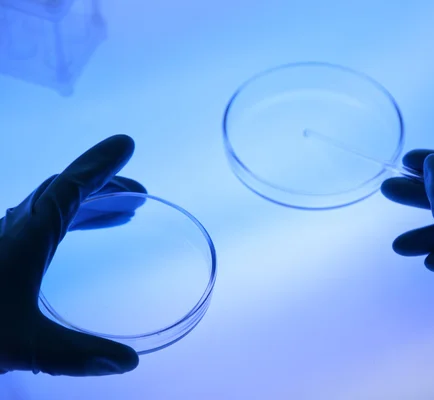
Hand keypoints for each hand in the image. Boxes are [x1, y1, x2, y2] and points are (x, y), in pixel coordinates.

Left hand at [0, 135, 144, 376]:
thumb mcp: (23, 346)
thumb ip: (77, 354)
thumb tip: (128, 362)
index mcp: (26, 237)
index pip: (70, 187)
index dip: (100, 165)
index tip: (125, 144)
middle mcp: (15, 229)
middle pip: (64, 190)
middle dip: (105, 184)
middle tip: (140, 192)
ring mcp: (6, 239)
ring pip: (53, 205)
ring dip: (91, 203)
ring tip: (125, 213)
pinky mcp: (3, 253)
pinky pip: (43, 222)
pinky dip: (71, 220)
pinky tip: (78, 235)